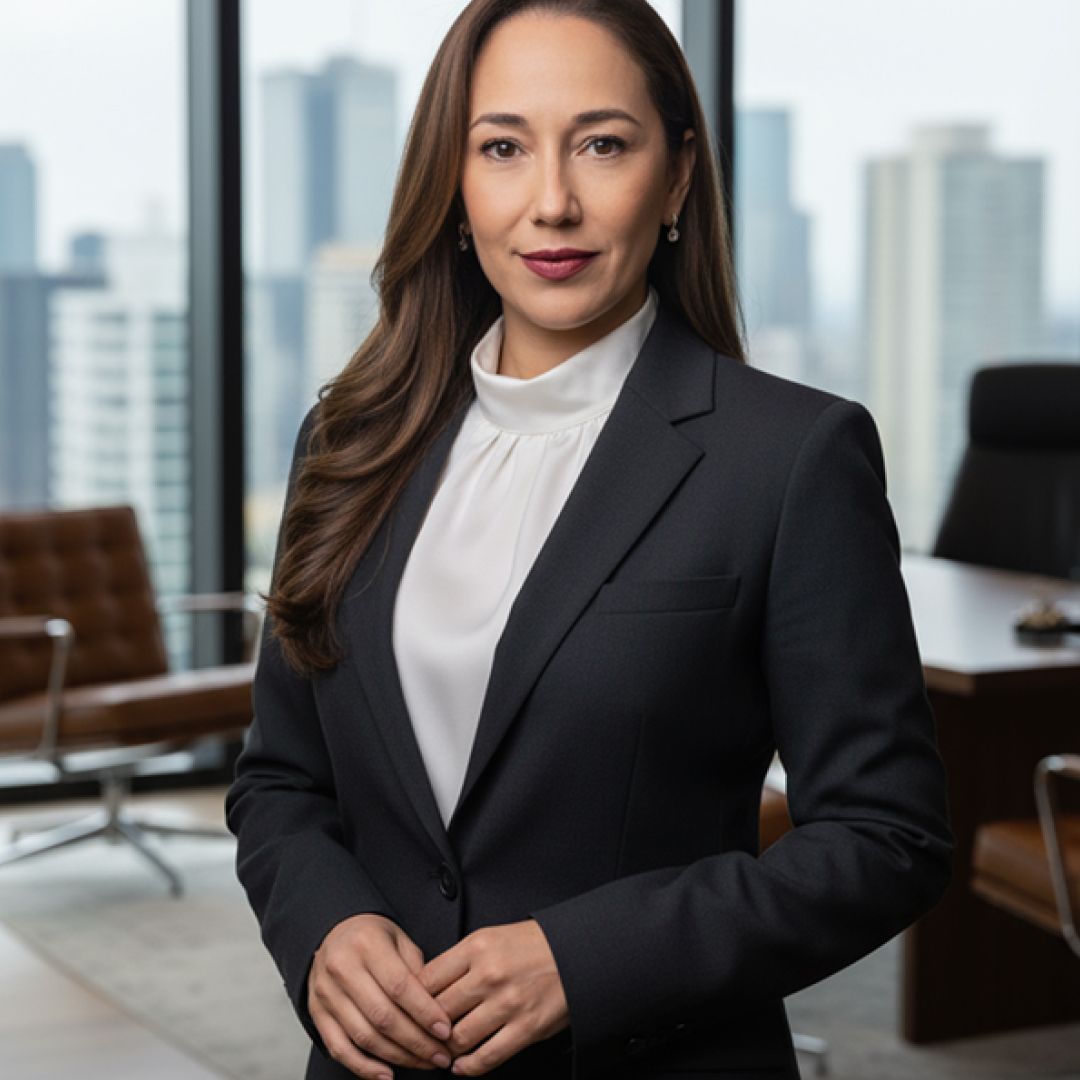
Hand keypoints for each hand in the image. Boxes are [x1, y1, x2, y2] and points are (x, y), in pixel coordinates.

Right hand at [307, 913, 454, 1078]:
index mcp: (367, 944)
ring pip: (364, 1036)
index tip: (446, 1030)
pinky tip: (387, 1074)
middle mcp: (342, 968)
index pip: (399, 986)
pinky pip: (339, 1048)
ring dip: (397, 1056)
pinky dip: (364, 1067)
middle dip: (417, 1041)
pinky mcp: (317, 1013)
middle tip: (441, 1055)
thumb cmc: (373, 937)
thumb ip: (417, 969)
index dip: (425, 1012)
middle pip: (383, 1016)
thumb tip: (438, 1008)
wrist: (334, 932)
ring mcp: (326, 993)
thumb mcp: (400, 939)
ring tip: (423, 1063)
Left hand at [418, 919, 569, 1075]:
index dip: (413, 1000)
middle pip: (439, 1011)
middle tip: (422, 1037)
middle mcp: (489, 974)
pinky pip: (487, 1057)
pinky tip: (462, 1066)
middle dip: (427, 1029)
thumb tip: (426, 989)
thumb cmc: (530, 945)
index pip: (427, 979)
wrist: (576, 951)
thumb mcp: (491, 938)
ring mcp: (508, 1003)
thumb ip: (460, 961)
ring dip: (446, 1050)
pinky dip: (468, 1067)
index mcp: (477, 946)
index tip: (410, 1011)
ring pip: (459, 1038)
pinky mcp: (526, 1028)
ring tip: (442, 1051)